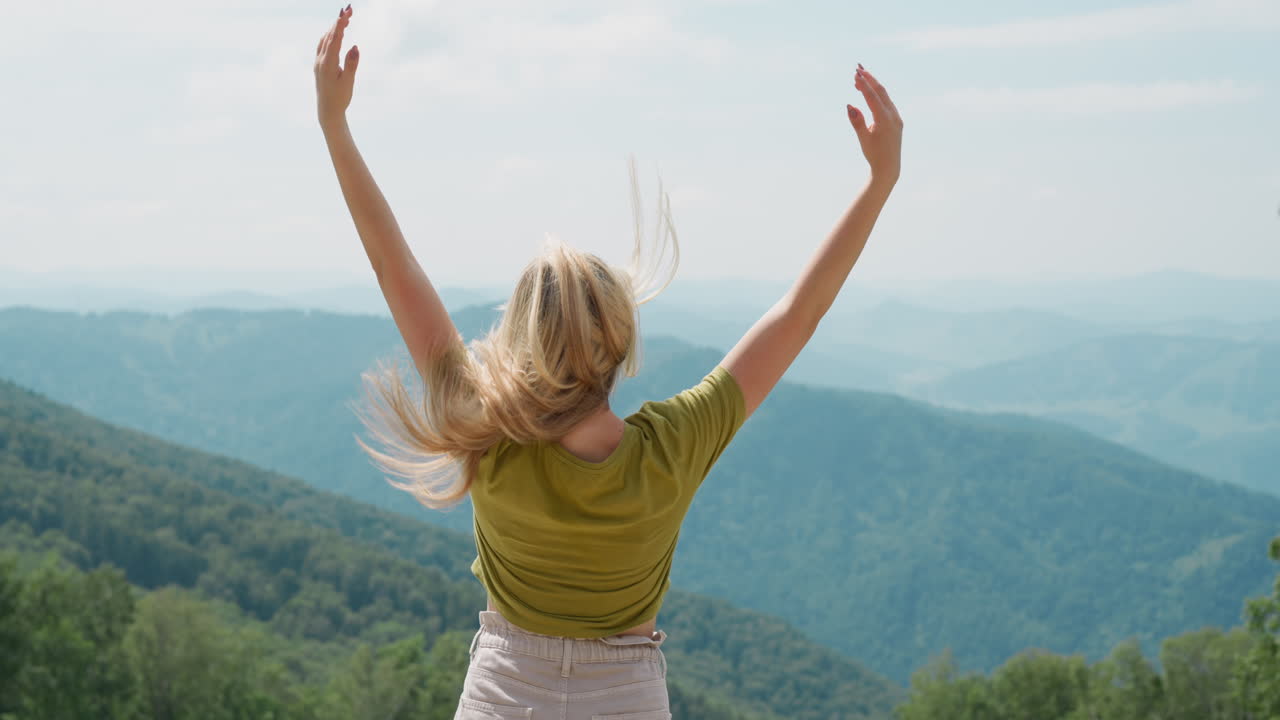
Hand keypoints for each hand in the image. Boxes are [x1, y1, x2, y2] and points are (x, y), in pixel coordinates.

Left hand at [315, 5, 359, 126]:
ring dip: (334, 28)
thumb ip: (351, 63)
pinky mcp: (319, 65)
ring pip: (325, 39)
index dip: (340, 24)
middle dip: (339, 21)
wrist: (328, 111)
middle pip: (329, 35)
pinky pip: (323, 45)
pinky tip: (335, 34)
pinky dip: (330, 36)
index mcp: (327, 63)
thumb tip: (355, 47)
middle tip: (349, 9)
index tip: (347, 12)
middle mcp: (320, 60)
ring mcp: (318, 62)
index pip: (334, 39)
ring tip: (344, 18)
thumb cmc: (340, 98)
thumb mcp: (348, 82)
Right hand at [847, 65, 902, 185]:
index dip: (864, 84)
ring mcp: (896, 117)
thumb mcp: (863, 138)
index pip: (873, 97)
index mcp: (885, 120)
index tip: (855, 73)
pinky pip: (887, 102)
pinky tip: (869, 92)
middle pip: (881, 91)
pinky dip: (877, 95)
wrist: (888, 168)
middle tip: (858, 68)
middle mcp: (893, 116)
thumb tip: (850, 105)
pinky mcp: (896, 120)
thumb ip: (857, 121)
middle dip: (869, 78)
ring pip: (885, 96)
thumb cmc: (874, 154)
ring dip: (873, 85)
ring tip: (860, 78)